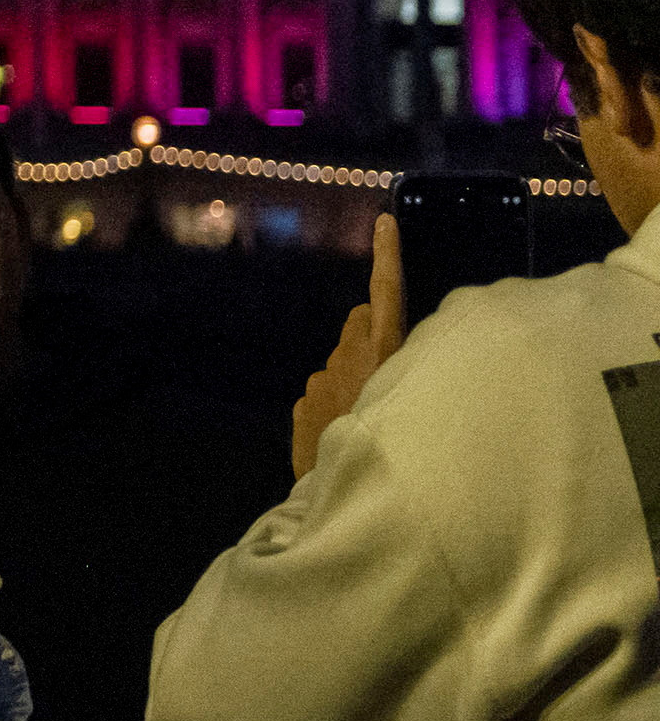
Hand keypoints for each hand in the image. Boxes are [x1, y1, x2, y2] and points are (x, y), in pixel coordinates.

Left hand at [294, 220, 406, 475]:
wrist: (346, 499)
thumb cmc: (403, 455)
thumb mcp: (419, 404)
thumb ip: (409, 368)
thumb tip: (402, 353)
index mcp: (383, 354)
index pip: (386, 293)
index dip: (388, 256)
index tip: (385, 221)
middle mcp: (347, 359)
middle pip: (358, 322)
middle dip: (371, 331)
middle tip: (392, 366)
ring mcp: (320, 380)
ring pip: (342, 360)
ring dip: (356, 373)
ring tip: (376, 413)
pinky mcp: (302, 402)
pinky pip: (324, 390)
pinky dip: (337, 401)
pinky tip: (351, 431)